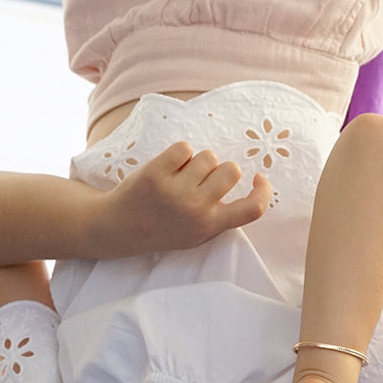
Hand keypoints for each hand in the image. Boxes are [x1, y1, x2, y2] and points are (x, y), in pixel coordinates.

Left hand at [101, 142, 271, 255]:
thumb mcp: (197, 234)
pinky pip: (184, 147)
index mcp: (210, 226)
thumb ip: (221, 216)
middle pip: (230, 170)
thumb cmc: (163, 229)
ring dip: (197, 162)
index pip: (252, 209)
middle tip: (202, 180)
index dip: (263, 190)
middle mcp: (196, 209)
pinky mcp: (156, 173)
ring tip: (180, 177)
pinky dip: (178, 153)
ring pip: (207, 156)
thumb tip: (250, 185)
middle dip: (220, 170)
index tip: (258, 179)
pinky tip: (167, 168)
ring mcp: (176, 191)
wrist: (118, 229)